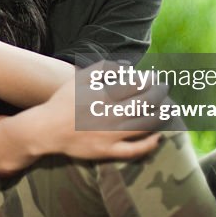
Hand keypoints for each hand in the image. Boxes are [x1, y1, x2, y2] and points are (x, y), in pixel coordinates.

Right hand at [30, 63, 170, 161]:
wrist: (45, 129)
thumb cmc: (63, 101)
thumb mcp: (79, 78)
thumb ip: (102, 69)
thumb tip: (126, 65)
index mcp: (104, 94)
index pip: (136, 85)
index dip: (150, 80)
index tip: (155, 78)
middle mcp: (109, 114)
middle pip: (146, 103)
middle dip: (160, 94)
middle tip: (165, 89)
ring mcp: (109, 134)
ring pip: (145, 125)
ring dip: (161, 116)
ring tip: (169, 110)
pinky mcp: (107, 151)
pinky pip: (133, 150)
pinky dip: (149, 144)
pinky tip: (157, 138)